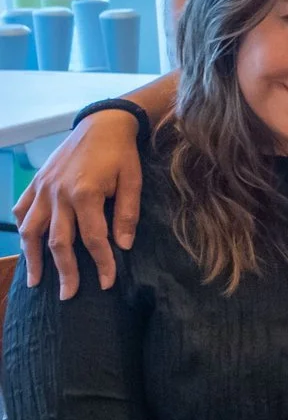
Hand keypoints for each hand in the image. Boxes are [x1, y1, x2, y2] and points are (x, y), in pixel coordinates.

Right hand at [15, 109, 144, 295]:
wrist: (102, 123)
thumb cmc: (122, 153)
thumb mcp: (133, 181)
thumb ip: (127, 214)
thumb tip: (124, 246)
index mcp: (85, 194)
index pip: (93, 240)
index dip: (101, 263)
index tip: (106, 283)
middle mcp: (58, 194)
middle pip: (58, 242)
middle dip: (64, 272)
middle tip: (68, 296)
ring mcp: (42, 189)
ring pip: (31, 231)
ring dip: (33, 258)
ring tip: (36, 281)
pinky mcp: (36, 183)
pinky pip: (22, 210)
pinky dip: (22, 229)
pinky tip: (26, 245)